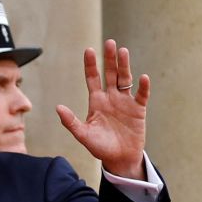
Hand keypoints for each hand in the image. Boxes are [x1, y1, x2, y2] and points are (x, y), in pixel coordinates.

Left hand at [56, 39, 150, 178]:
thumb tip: (58, 107)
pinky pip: (141, 95)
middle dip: (109, 59)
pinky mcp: (138, 109)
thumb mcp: (83, 134)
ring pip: (125, 79)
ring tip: (123, 51)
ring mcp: (125, 102)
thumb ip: (71, 121)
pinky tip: (142, 77)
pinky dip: (143, 87)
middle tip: (110, 43)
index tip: (88, 50)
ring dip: (124, 66)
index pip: (93, 79)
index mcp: (96, 101)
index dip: (91, 65)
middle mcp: (111, 98)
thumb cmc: (99, 147)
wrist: (119, 158)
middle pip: (110, 74)